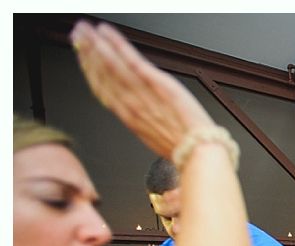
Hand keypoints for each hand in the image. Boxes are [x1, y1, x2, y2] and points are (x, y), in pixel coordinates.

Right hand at [70, 21, 213, 158]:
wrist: (198, 149)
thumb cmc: (182, 146)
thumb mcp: (153, 137)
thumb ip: (141, 120)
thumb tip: (137, 112)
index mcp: (128, 118)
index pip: (101, 89)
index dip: (88, 71)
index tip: (81, 56)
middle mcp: (129, 103)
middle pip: (102, 73)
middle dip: (87, 52)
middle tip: (78, 34)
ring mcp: (141, 92)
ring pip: (110, 64)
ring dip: (96, 43)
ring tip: (86, 29)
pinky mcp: (155, 82)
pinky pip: (131, 59)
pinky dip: (117, 43)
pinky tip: (107, 32)